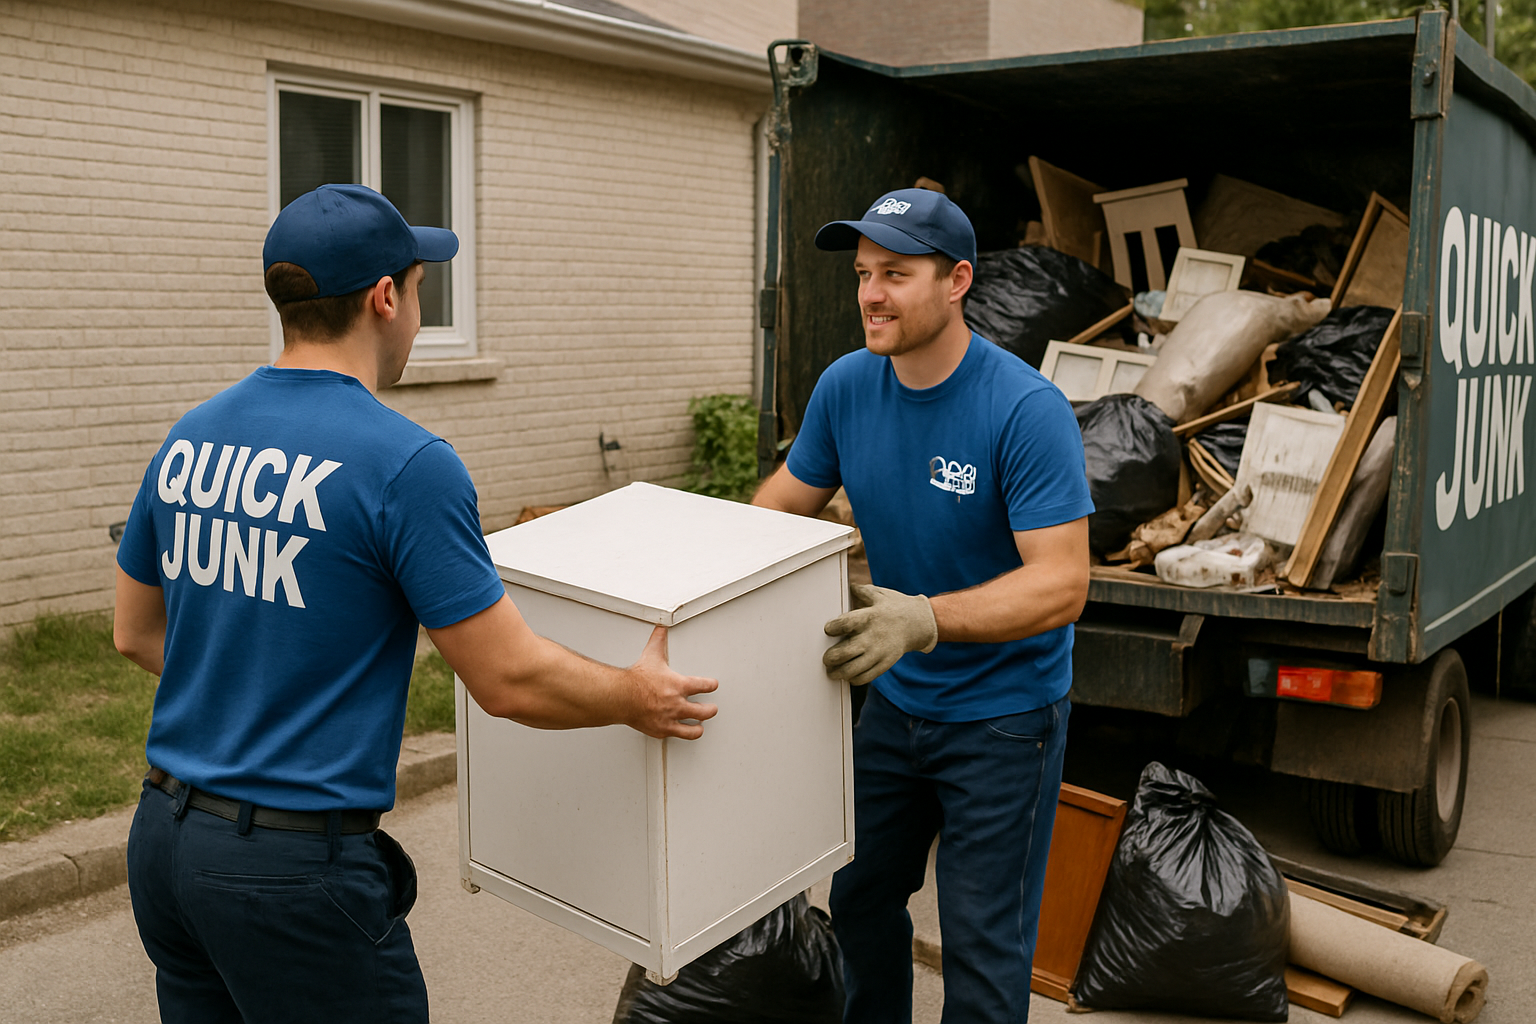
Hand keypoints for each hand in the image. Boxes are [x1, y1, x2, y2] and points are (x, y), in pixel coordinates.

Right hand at [624, 625, 719, 739]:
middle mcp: (678, 704)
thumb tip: (660, 628)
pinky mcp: (660, 730)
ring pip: (693, 729)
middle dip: (710, 710)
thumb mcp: (651, 655)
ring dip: (699, 727)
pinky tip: (680, 733)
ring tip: (700, 726)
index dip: (711, 685)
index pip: (704, 686)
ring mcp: (670, 719)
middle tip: (712, 709)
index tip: (713, 685)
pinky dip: (680, 734)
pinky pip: (675, 735)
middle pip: (704, 711)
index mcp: (679, 685)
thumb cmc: (635, 680)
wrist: (621, 697)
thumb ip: (658, 641)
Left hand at [823, 584, 937, 686]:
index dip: (832, 628)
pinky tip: (848, 675)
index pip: (845, 624)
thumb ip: (860, 591)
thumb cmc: (895, 607)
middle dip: (830, 657)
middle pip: (844, 652)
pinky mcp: (885, 664)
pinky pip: (865, 677)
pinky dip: (853, 679)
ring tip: (832, 671)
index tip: (828, 630)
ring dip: (838, 672)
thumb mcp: (878, 594)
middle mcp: (873, 636)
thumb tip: (846, 586)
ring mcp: (879, 653)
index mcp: (870, 617)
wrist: (919, 623)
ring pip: (852, 670)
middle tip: (826, 658)